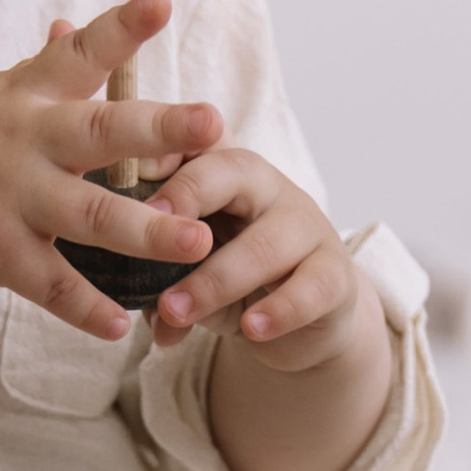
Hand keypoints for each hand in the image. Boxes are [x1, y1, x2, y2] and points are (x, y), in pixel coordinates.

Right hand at [0, 0, 222, 340]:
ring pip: (87, 215)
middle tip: (215, 122)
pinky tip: (121, 326)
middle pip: (98, 131)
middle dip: (158, 127)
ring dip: (145, 231)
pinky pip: (49, 284)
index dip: (121, 26)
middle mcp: (24, 139)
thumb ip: (42, 70)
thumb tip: (71, 23)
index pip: (79, 51)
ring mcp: (10, 197)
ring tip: (197, 244)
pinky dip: (85, 307)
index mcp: (28, 94)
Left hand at [146, 144, 365, 367]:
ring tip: (176, 311)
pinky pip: (310, 287)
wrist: (304, 320)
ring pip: (265, 244)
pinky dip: (279, 309)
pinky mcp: (335, 275)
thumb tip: (145, 315)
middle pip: (234, 170)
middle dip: (189, 194)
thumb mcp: (193, 273)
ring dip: (215, 280)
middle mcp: (269, 188)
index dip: (167, 147)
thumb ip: (164, 284)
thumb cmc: (236, 282)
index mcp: (225, 174)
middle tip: (149, 227)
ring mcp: (307, 228)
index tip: (134, 167)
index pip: (198, 142)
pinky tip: (251, 328)